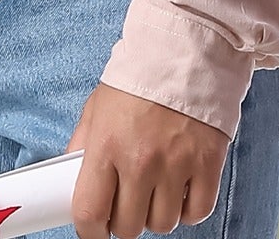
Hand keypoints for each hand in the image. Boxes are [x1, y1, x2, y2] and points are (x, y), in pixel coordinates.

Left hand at [66, 83, 229, 237]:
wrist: (182, 57)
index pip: (89, 210)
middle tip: (124, 202)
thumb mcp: (96, 108)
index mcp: (106, 145)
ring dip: (155, 215)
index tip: (92, 230)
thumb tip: (71, 177)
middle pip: (128, 226)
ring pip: (162, 224)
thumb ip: (83, 144)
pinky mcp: (207, 168)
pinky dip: (186, 210)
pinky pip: (195, 214)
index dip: (88, 230)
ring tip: (152, 190)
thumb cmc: (135, 83)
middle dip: (122, 221)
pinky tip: (177, 189)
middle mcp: (140, 161)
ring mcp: (176, 167)